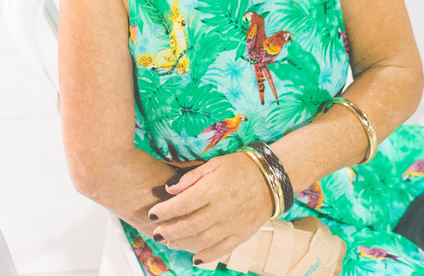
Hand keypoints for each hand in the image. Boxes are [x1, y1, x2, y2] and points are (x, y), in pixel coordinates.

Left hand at [147, 152, 272, 262]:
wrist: (270, 179)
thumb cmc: (239, 168)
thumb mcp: (214, 164)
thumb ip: (190, 178)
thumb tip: (169, 190)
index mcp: (213, 189)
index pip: (183, 204)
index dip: (165, 211)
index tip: (152, 213)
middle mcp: (222, 209)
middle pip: (190, 225)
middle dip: (169, 231)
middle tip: (156, 233)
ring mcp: (233, 224)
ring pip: (203, 240)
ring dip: (183, 244)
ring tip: (169, 242)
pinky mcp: (242, 234)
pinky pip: (222, 249)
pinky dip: (207, 256)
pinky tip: (194, 258)